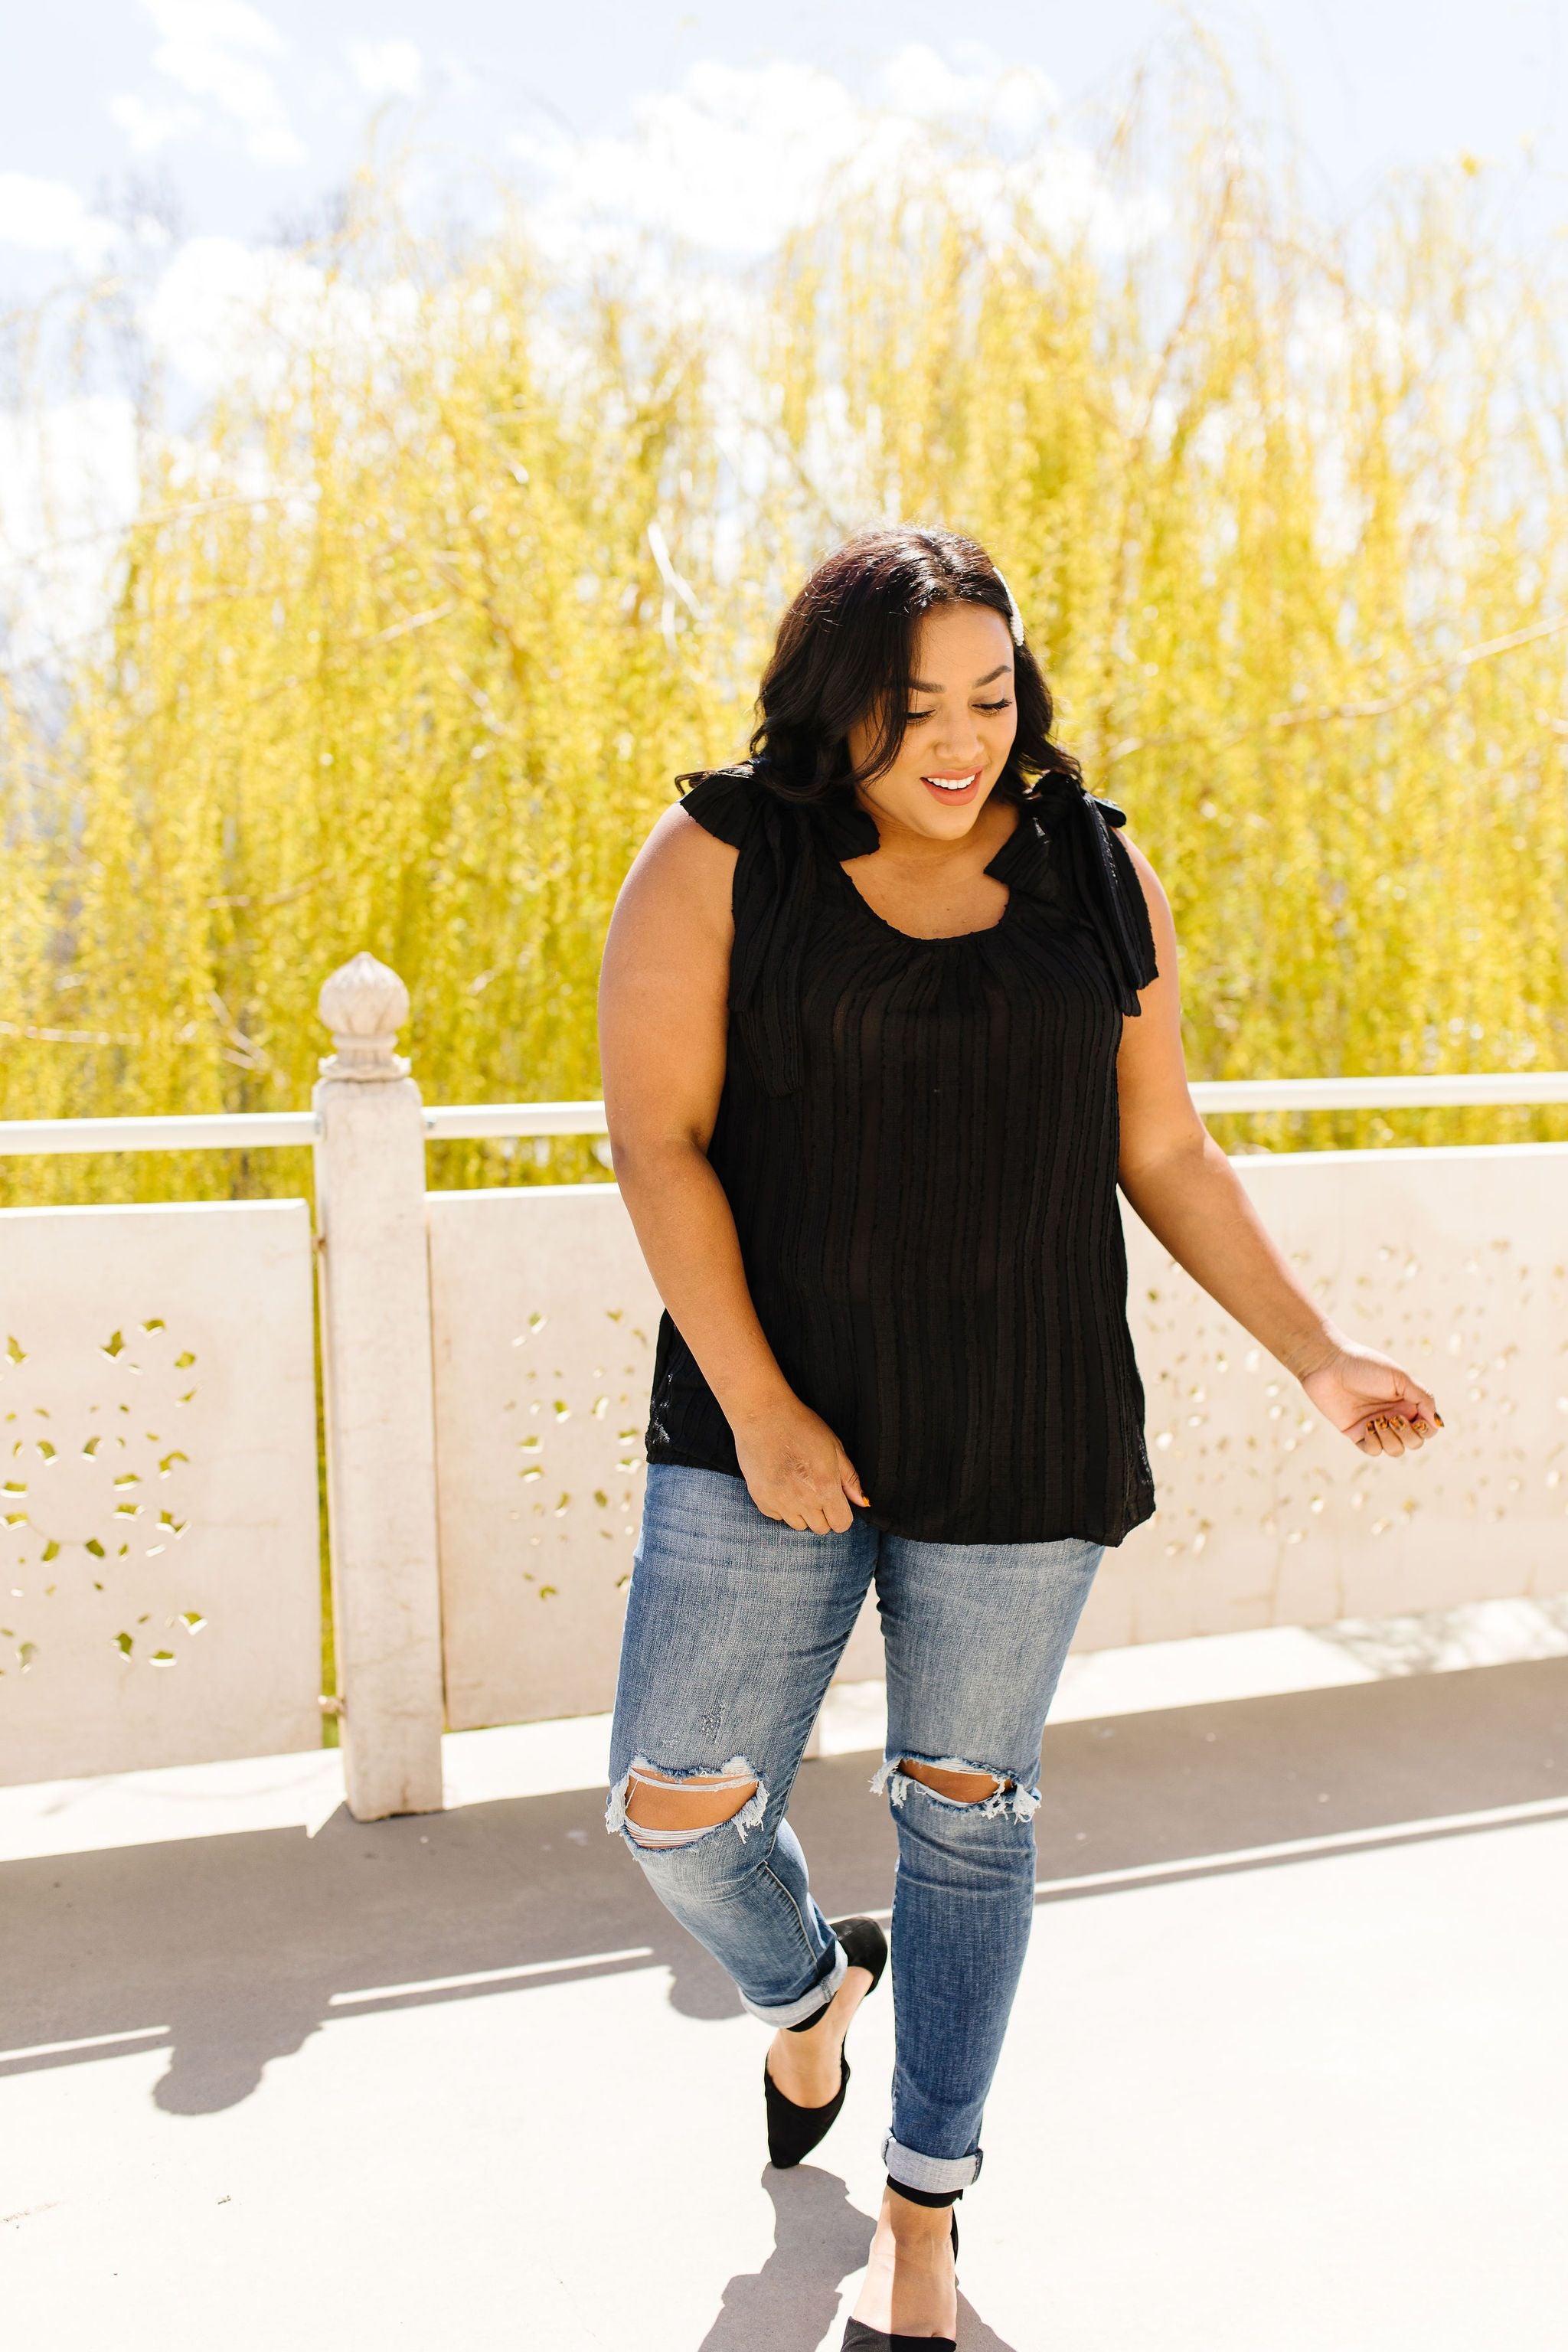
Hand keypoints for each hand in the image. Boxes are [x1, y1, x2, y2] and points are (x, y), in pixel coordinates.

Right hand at [730, 1395, 867, 1532]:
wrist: (761, 1415)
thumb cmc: (801, 1426)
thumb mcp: (834, 1447)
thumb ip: (849, 1479)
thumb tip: (862, 1502)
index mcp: (825, 1488)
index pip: (841, 1524)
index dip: (842, 1514)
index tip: (836, 1501)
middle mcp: (803, 1501)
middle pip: (821, 1528)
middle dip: (823, 1513)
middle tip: (815, 1488)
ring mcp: (779, 1503)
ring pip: (799, 1525)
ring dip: (802, 1512)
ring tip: (797, 1485)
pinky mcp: (761, 1500)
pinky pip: (778, 1516)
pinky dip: (782, 1506)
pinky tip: (781, 1483)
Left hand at [1299, 1341, 1442, 1456]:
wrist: (1328, 1365)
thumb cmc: (1365, 1366)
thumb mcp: (1400, 1378)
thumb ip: (1423, 1398)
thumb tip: (1438, 1423)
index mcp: (1408, 1402)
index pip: (1429, 1428)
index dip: (1427, 1429)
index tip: (1416, 1418)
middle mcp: (1395, 1416)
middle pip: (1415, 1442)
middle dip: (1408, 1435)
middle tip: (1392, 1417)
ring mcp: (1376, 1426)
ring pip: (1396, 1450)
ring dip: (1390, 1439)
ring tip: (1376, 1421)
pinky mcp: (1357, 1433)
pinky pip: (1373, 1450)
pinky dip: (1374, 1442)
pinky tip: (1366, 1426)